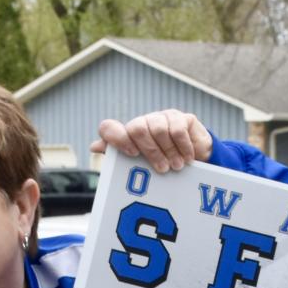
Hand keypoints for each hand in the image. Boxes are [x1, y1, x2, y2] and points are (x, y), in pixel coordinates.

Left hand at [90, 110, 212, 172]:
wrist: (194, 158)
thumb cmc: (163, 163)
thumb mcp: (142, 167)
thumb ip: (119, 158)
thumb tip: (94, 147)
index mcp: (128, 136)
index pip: (110, 128)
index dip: (117, 138)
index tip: (132, 154)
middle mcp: (142, 123)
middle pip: (137, 129)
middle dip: (151, 151)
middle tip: (163, 169)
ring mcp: (161, 118)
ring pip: (158, 129)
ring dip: (169, 152)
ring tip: (177, 166)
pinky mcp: (181, 117)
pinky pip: (177, 129)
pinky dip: (183, 147)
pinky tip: (187, 158)